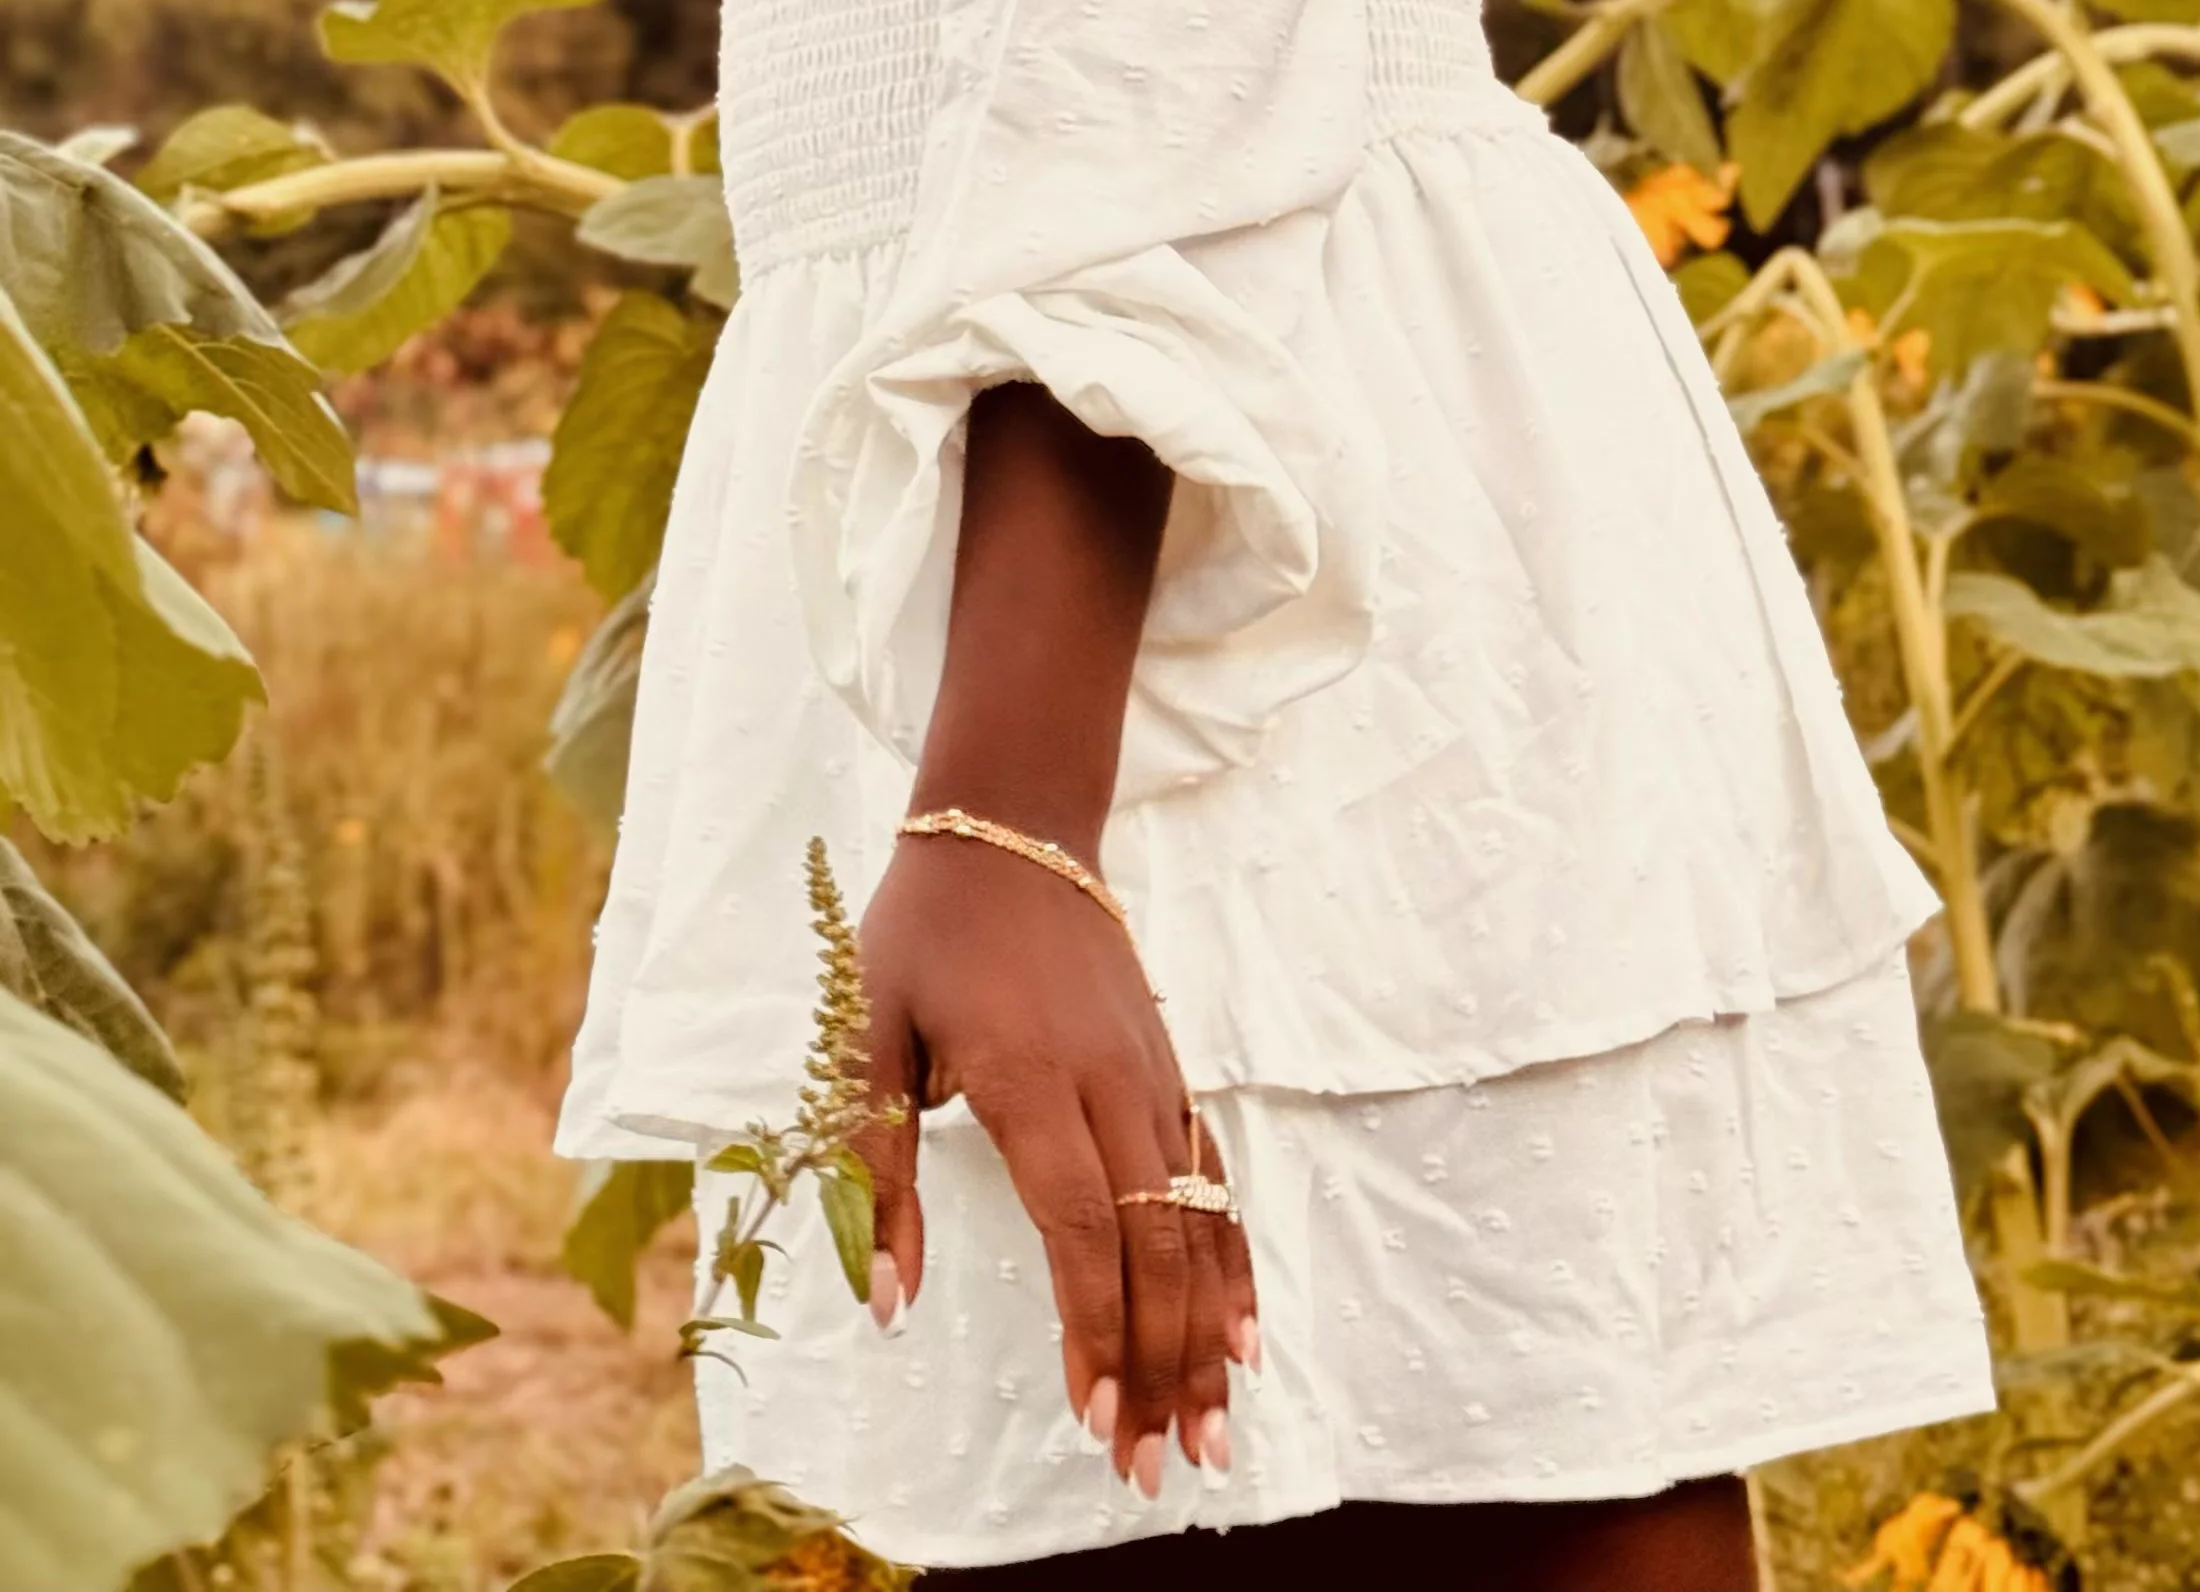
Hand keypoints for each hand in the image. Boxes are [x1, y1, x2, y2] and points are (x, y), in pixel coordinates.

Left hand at [857, 829, 1258, 1493]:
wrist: (1010, 823)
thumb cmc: (923, 929)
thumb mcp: (866, 1032)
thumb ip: (879, 1171)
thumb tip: (887, 1304)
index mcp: (1029, 1079)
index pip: (1081, 1227)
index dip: (1096, 1328)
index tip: (1096, 1419)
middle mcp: (1107, 1083)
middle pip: (1153, 1242)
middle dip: (1160, 1363)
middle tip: (1156, 1466)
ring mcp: (1149, 1073)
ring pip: (1195, 1218)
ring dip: (1206, 1331)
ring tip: (1213, 1431)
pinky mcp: (1166, 1067)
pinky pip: (1211, 1174)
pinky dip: (1232, 1257)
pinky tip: (1243, 1332)